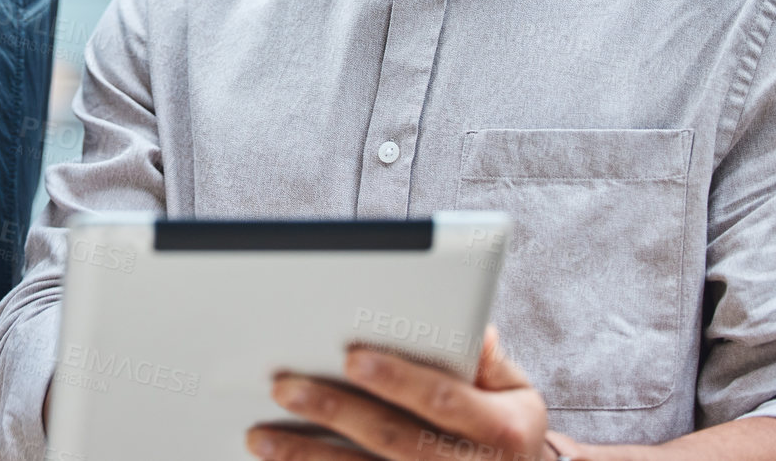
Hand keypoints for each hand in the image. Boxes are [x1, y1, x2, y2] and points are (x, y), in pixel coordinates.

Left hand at [246, 325, 565, 460]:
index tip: (351, 355)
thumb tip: (471, 328)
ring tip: (260, 436)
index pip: (444, 399)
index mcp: (503, 430)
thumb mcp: (514, 390)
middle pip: (394, 440)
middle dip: (335, 412)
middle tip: (284, 386)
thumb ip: (487, 359)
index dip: (398, 378)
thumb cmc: (505, 424)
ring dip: (308, 457)